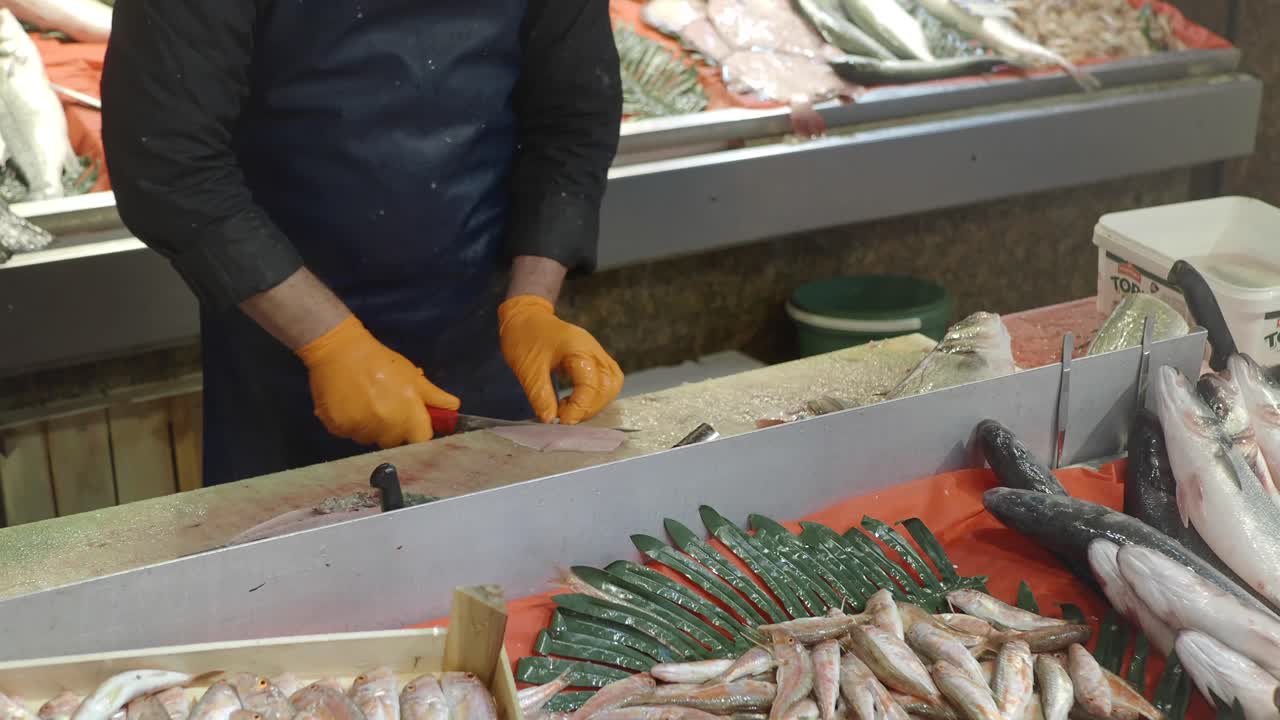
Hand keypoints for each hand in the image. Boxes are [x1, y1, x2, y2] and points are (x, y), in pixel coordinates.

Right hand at [296, 315, 459, 446]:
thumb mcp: (412, 375)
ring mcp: (360, 428)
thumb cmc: (380, 361)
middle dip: (393, 430)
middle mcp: (385, 425)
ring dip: (370, 429)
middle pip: (394, 442)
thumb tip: (454, 407)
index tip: (412, 426)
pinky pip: (349, 435)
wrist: (339, 350)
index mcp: (407, 412)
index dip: (418, 433)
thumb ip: (433, 396)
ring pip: (370, 440)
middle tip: (385, 408)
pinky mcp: (338, 428)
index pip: (421, 440)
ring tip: (365, 404)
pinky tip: (349, 406)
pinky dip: (350, 425)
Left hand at [498, 295, 622, 423]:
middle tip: (565, 417)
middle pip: (608, 386)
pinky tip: (573, 402)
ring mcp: (596, 354)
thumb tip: (550, 420)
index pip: (591, 385)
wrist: (525, 316)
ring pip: (611, 384)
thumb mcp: (527, 369)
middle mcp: (593, 350)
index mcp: (578, 349)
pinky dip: (594, 397)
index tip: (562, 421)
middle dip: (589, 408)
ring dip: (595, 403)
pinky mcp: (594, 360)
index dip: (579, 408)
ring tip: (569, 410)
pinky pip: (605, 381)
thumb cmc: (524, 337)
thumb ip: (540, 395)